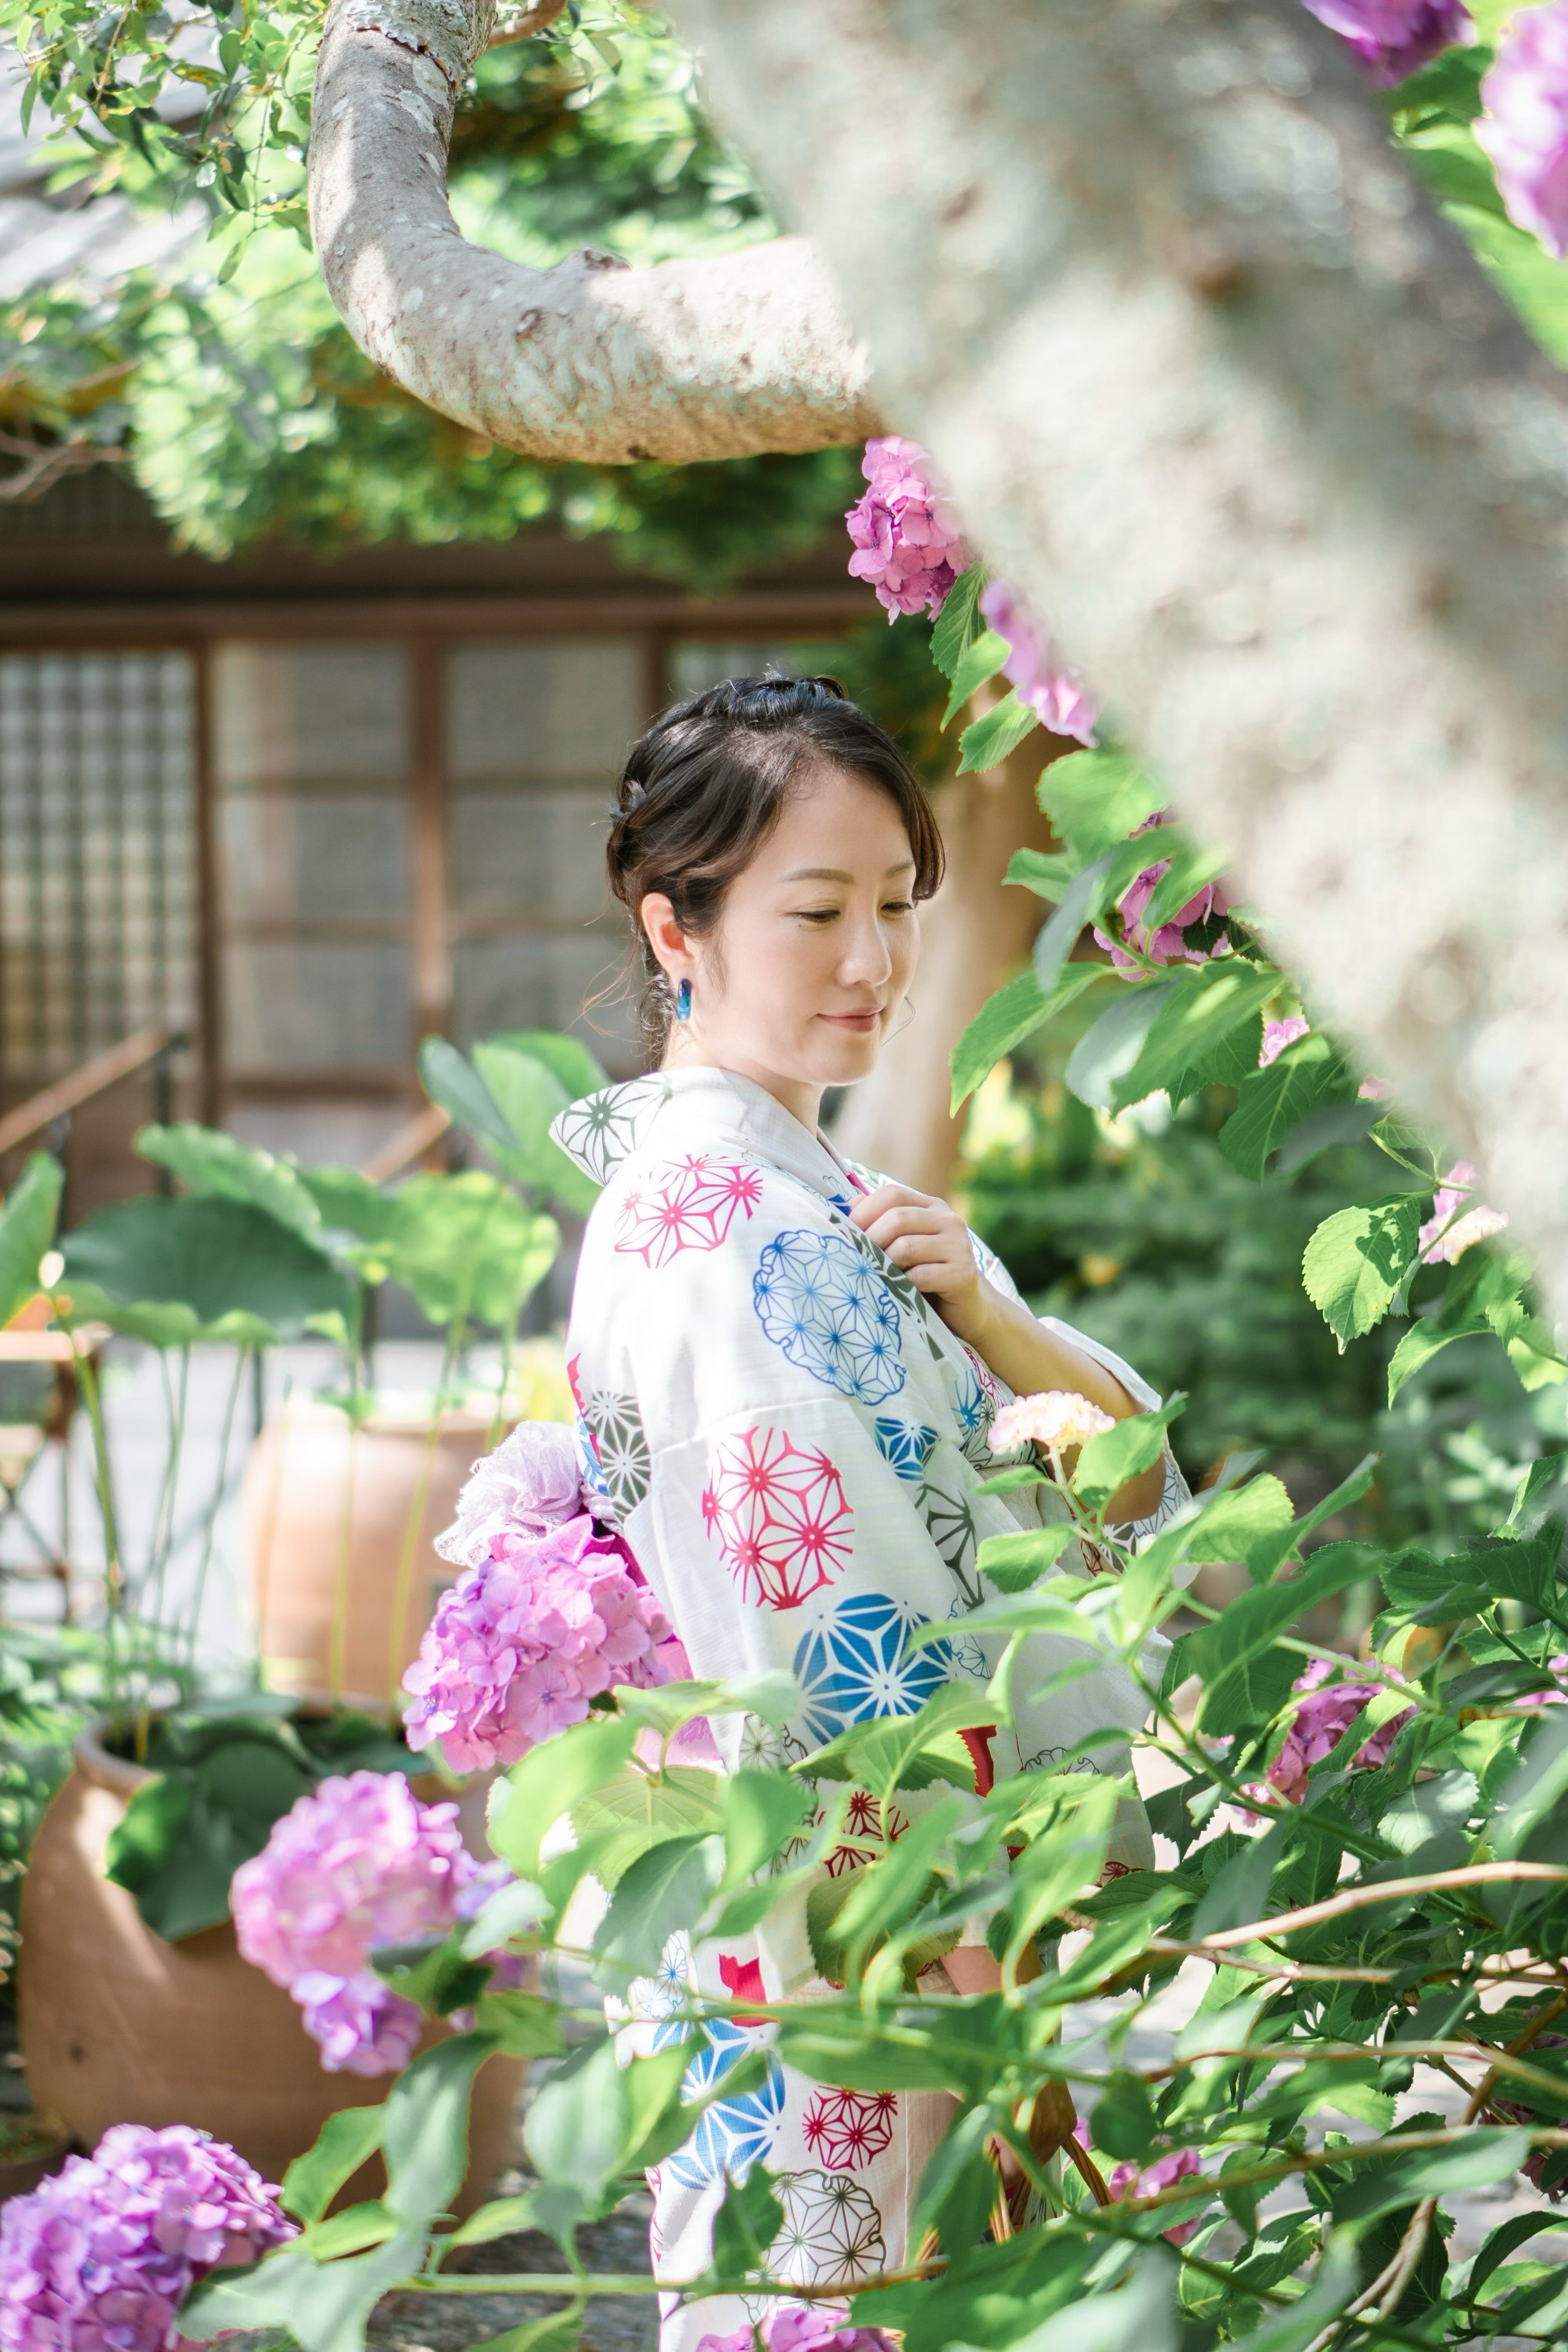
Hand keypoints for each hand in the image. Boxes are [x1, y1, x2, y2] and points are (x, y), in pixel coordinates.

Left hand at [849, 1181, 989, 1343]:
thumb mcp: (904, 1245)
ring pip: (905, 1247)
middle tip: (856, 1259)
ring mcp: (959, 1246)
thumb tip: (850, 1203)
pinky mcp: (963, 1274)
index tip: (847, 1233)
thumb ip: (881, 1222)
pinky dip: (902, 1285)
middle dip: (870, 1240)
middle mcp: (949, 1220)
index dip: (865, 1211)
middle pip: (897, 1218)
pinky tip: (898, 1293)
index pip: (893, 1194)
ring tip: (876, 1277)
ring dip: (884, 1265)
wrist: (968, 1308)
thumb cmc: (926, 1275)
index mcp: (932, 1207)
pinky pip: (920, 1276)